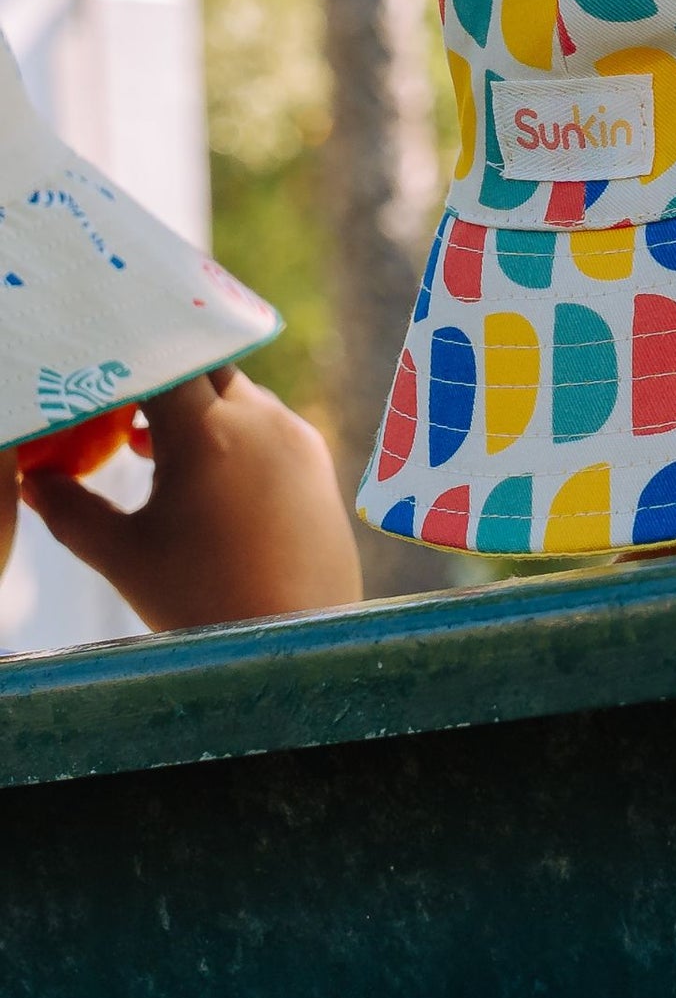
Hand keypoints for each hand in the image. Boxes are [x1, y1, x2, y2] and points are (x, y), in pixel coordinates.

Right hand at [19, 367, 361, 631]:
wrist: (297, 638)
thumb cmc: (203, 599)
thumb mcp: (123, 555)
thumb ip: (70, 509)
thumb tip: (35, 478)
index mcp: (209, 429)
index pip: (163, 359)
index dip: (123, 360)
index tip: (90, 378)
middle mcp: (261, 418)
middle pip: (202, 367)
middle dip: (156, 378)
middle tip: (109, 406)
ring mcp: (296, 437)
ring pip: (236, 393)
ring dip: (192, 405)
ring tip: (139, 439)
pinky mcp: (317, 462)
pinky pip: (266, 422)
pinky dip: (227, 429)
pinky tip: (194, 469)